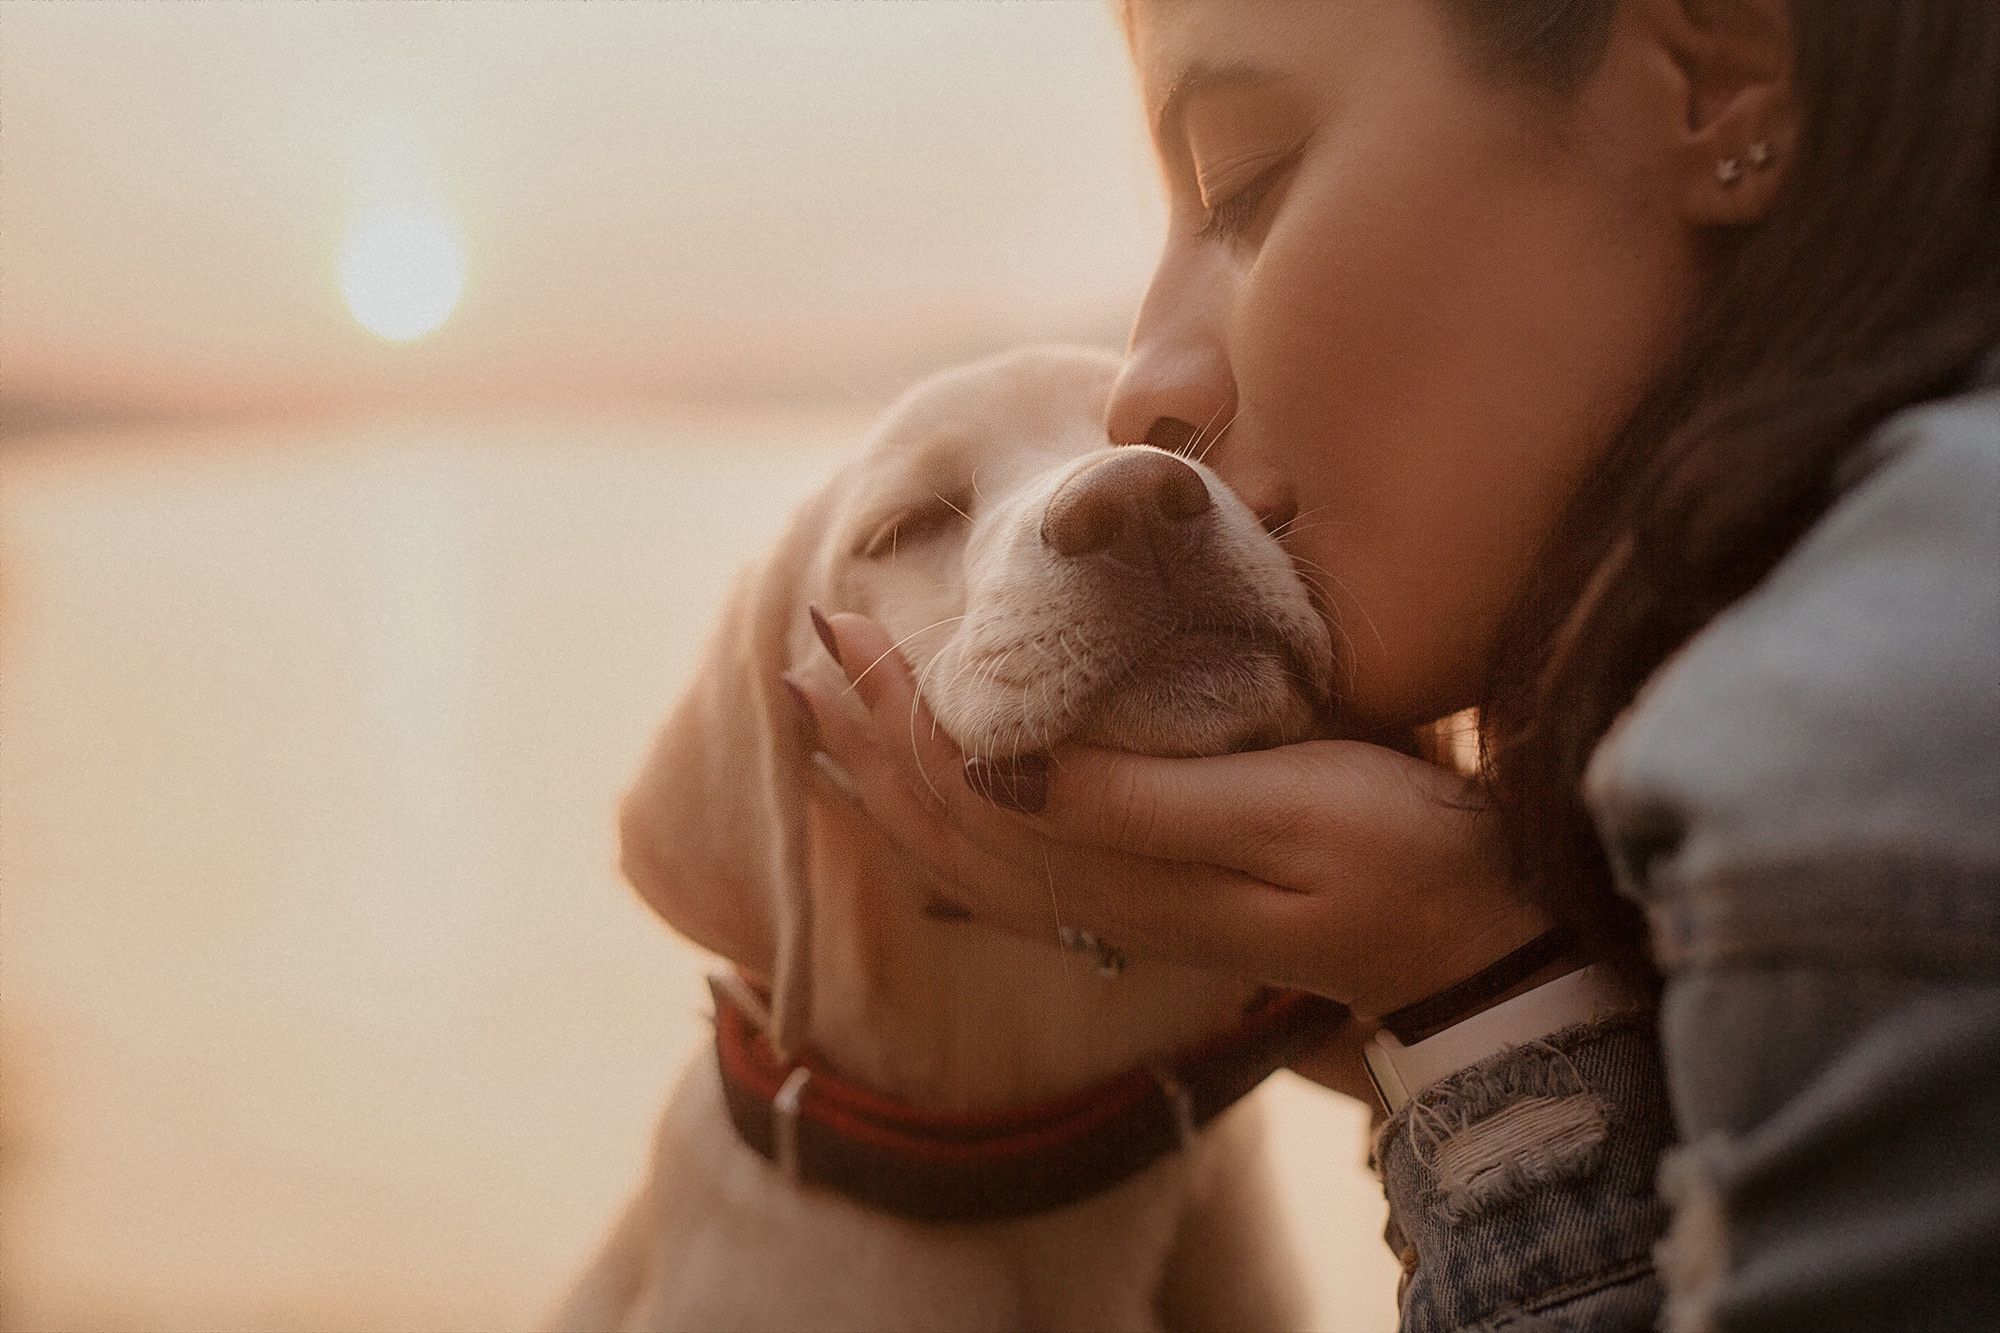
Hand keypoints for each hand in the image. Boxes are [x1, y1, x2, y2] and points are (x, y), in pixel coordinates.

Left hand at [789, 611, 1553, 1019]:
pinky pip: (1014, 880)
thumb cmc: (1398, 859)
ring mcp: (1127, 909)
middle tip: (806, 648)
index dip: (892, 707)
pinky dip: (951, 842)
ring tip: (831, 725)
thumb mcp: (1281, 813)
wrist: (1476, 947)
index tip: (839, 624)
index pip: (964, 782)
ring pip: (968, 852)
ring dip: (891, 784)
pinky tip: (930, 830)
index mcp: (1120, 864)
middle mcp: (1102, 896)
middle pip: (945, 819)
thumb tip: (995, 764)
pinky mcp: (1159, 906)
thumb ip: (1136, 800)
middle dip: (865, 736)